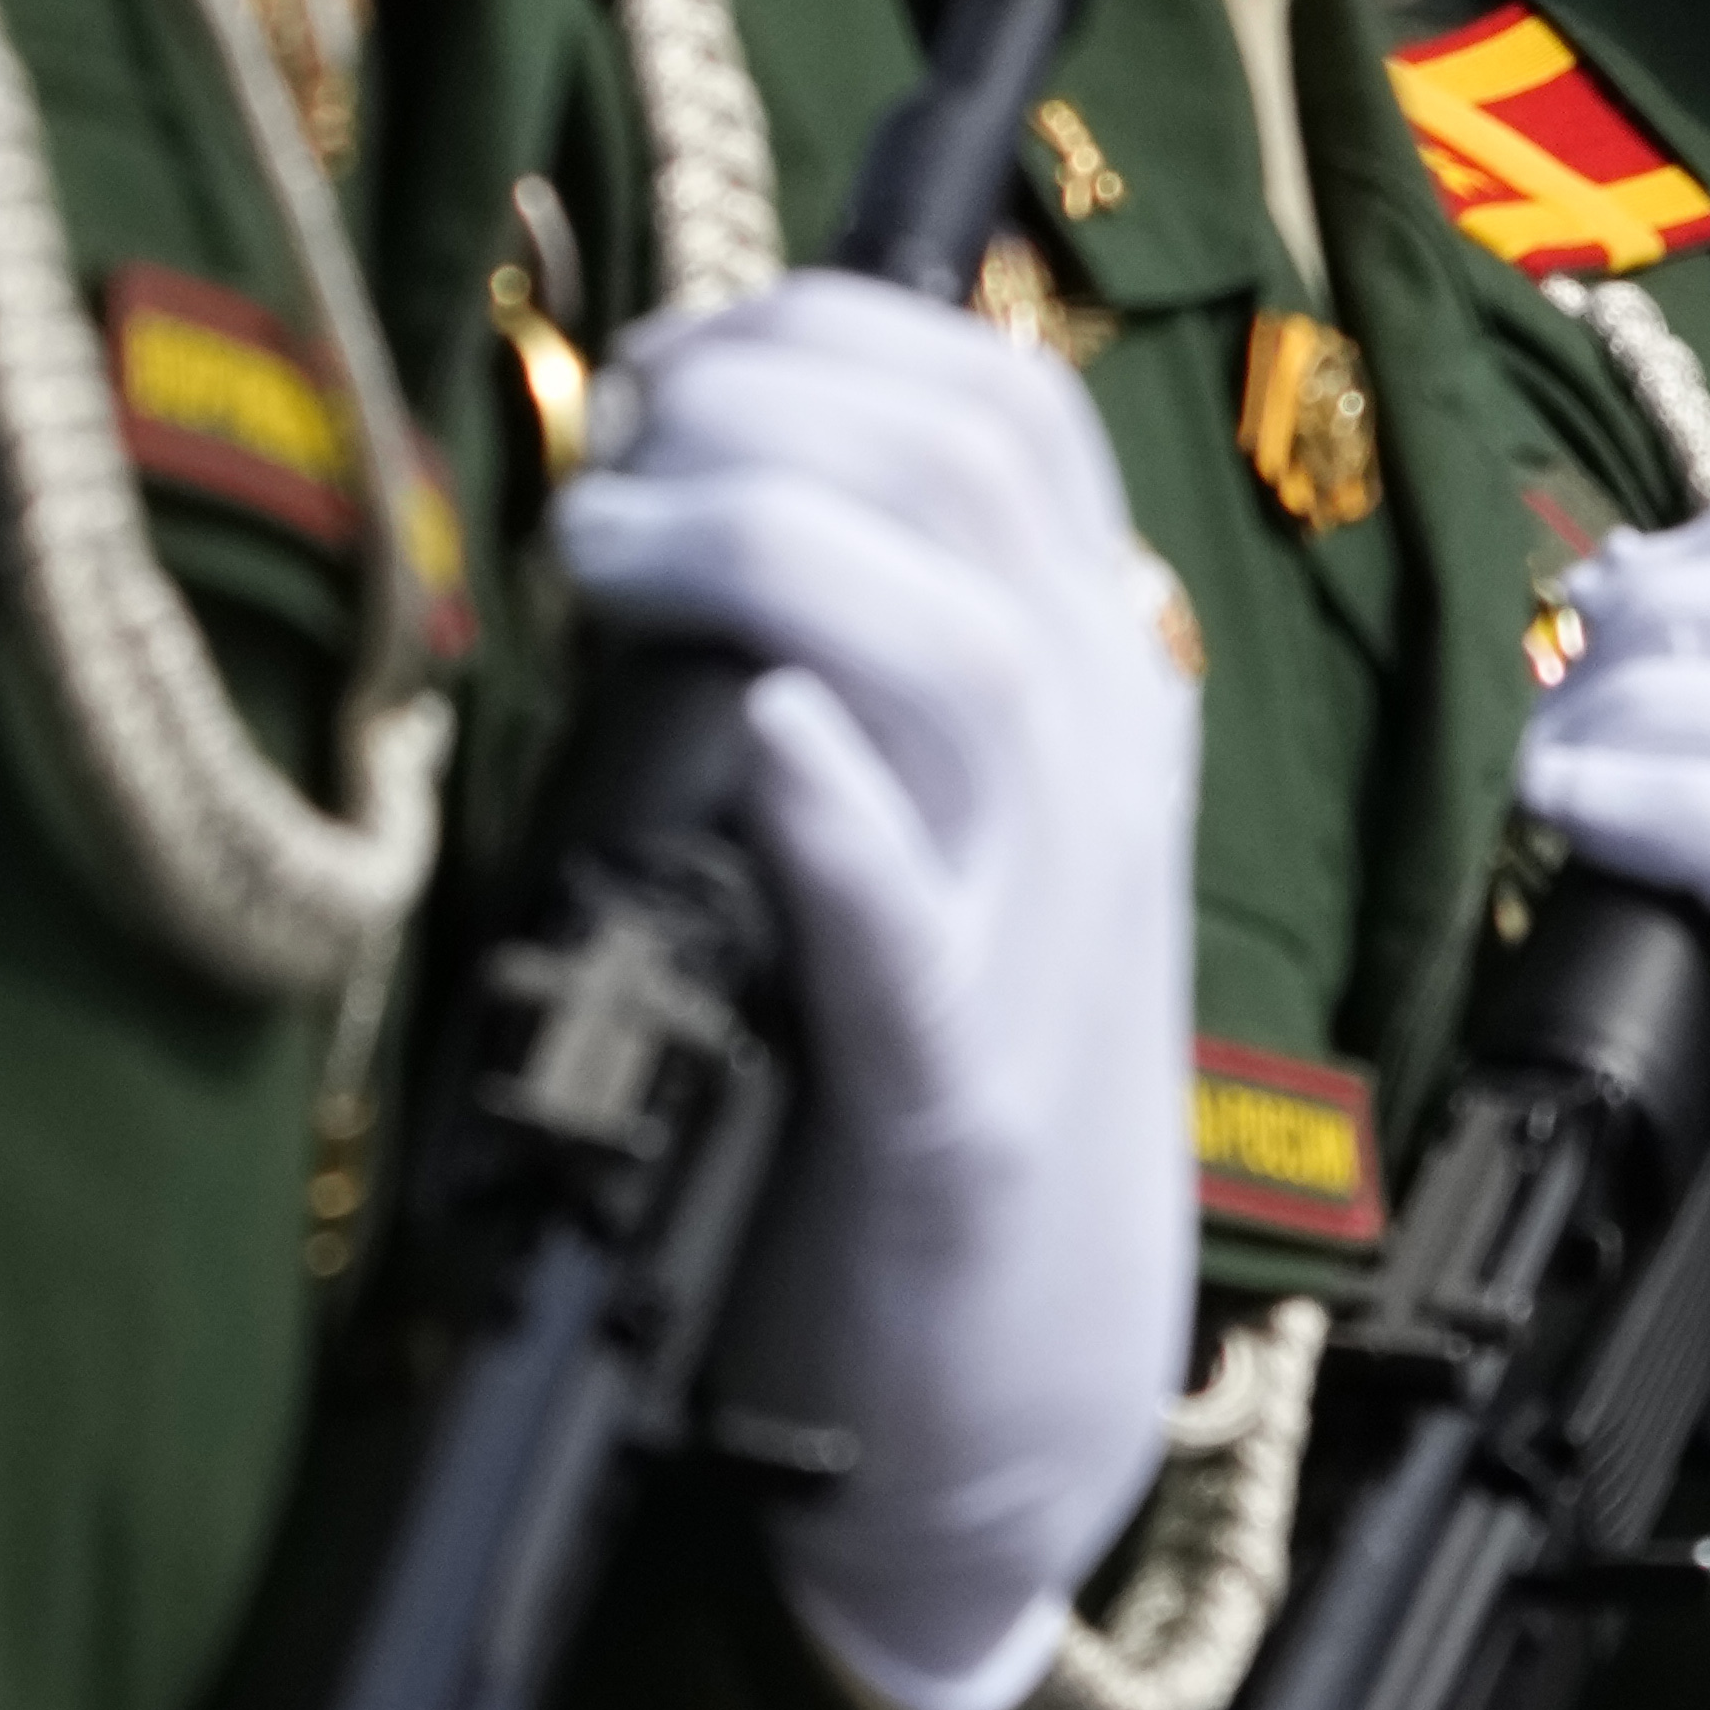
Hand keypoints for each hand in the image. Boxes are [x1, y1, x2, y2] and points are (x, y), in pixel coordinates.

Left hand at [555, 276, 1195, 1709]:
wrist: (1017, 1380)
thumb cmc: (916, 1077)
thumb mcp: (938, 819)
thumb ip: (864, 648)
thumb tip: (695, 461)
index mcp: (1096, 687)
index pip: (1013, 407)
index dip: (831, 329)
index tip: (673, 360)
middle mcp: (1096, 774)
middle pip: (980, 483)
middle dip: (770, 408)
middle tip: (612, 461)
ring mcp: (1041, 929)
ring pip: (963, 659)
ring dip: (769, 555)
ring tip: (619, 552)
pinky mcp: (955, 1097)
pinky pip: (911, 933)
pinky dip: (838, 818)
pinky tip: (761, 744)